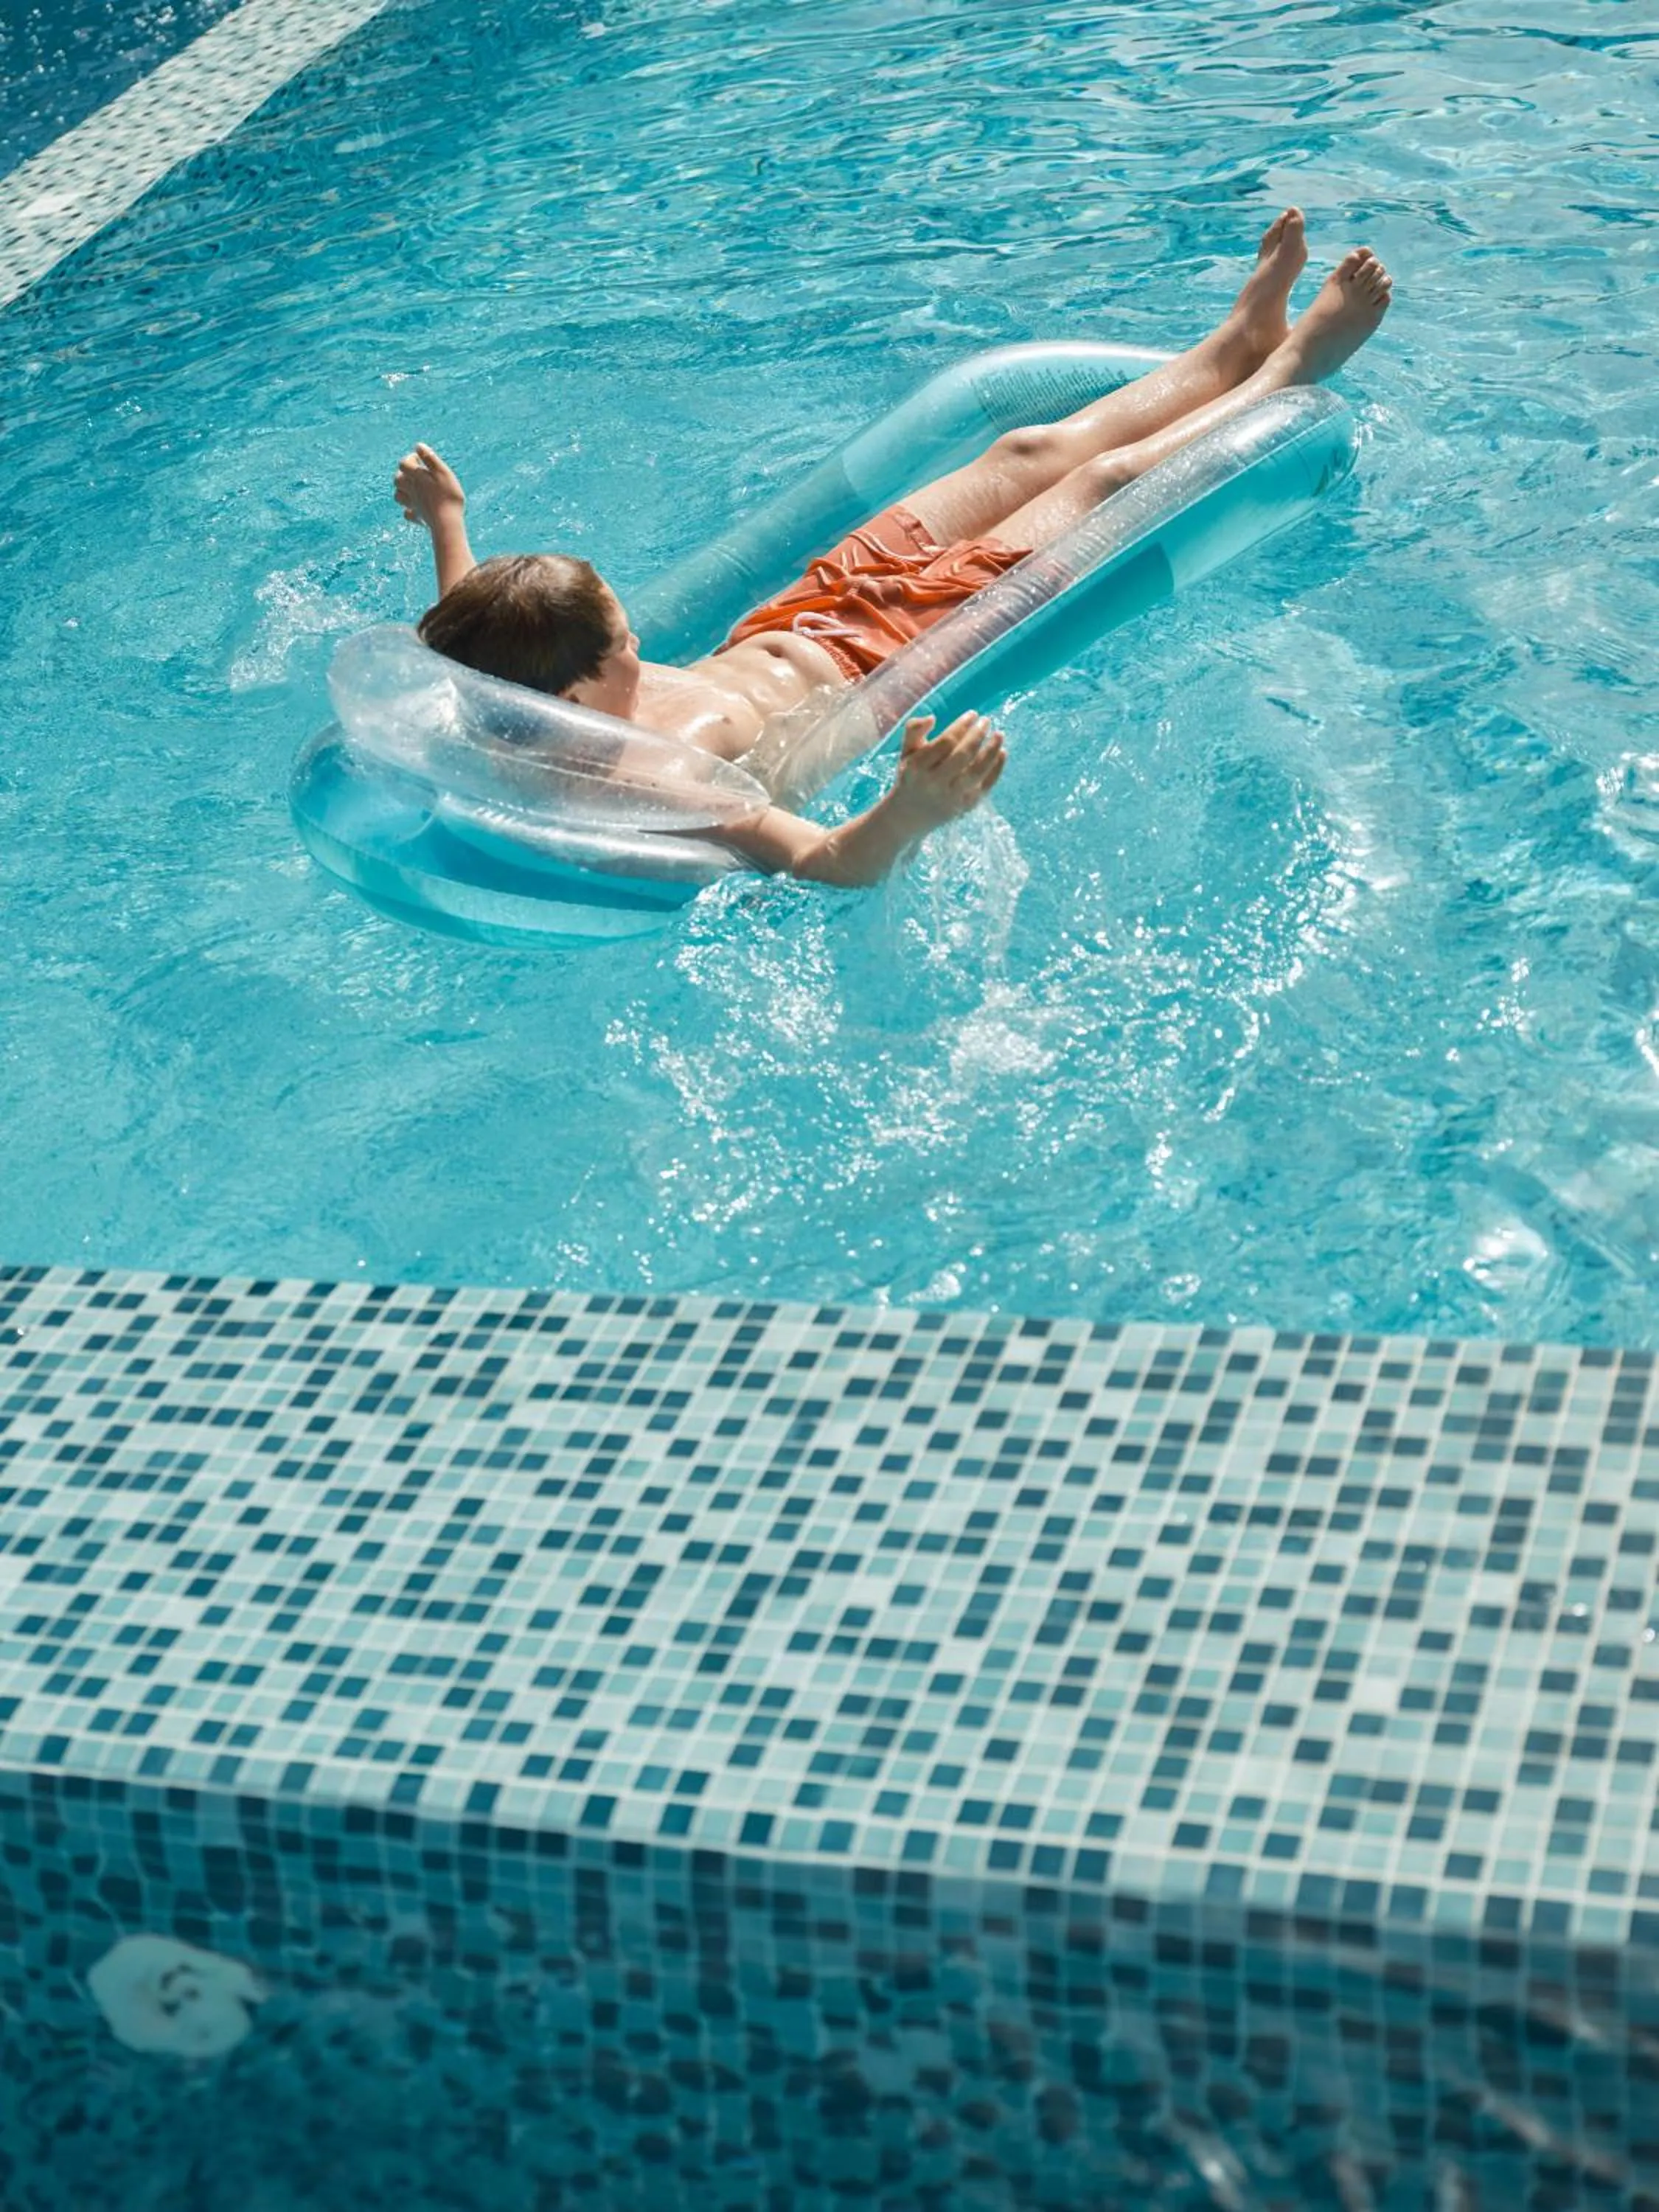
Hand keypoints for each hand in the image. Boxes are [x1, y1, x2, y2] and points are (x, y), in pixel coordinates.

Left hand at [394, 443, 465, 530]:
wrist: (447, 522)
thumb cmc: (448, 496)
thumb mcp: (442, 472)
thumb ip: (430, 458)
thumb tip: (418, 446)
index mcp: (416, 476)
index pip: (404, 463)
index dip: (410, 459)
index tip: (420, 459)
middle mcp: (410, 490)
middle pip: (398, 479)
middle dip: (404, 474)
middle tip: (416, 473)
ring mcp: (413, 504)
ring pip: (398, 495)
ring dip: (402, 490)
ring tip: (413, 489)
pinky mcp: (418, 517)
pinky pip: (408, 513)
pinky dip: (410, 510)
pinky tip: (417, 509)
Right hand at [888, 710, 1005, 831]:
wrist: (909, 815)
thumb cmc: (911, 776)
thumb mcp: (906, 752)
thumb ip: (914, 729)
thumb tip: (932, 717)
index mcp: (917, 767)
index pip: (945, 742)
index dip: (962, 726)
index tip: (973, 714)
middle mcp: (934, 784)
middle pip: (962, 756)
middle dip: (977, 735)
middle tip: (986, 721)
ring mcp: (951, 797)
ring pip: (977, 772)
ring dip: (991, 751)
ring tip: (999, 735)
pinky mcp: (965, 806)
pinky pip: (985, 786)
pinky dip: (996, 768)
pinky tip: (1002, 752)